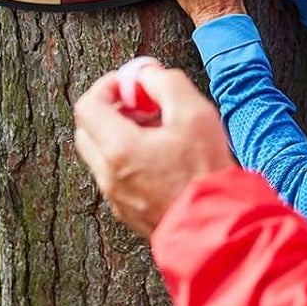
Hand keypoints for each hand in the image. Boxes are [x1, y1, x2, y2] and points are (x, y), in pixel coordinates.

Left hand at [73, 67, 234, 238]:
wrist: (219, 231)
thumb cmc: (207, 176)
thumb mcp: (195, 115)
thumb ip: (166, 85)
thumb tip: (146, 74)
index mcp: (118, 149)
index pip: (88, 106)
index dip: (106, 87)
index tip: (130, 84)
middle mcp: (109, 175)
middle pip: (88, 131)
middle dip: (111, 111)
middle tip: (142, 107)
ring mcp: (116, 197)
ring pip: (101, 156)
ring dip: (120, 136)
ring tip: (159, 133)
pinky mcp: (128, 212)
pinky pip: (115, 177)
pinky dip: (128, 160)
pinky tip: (161, 159)